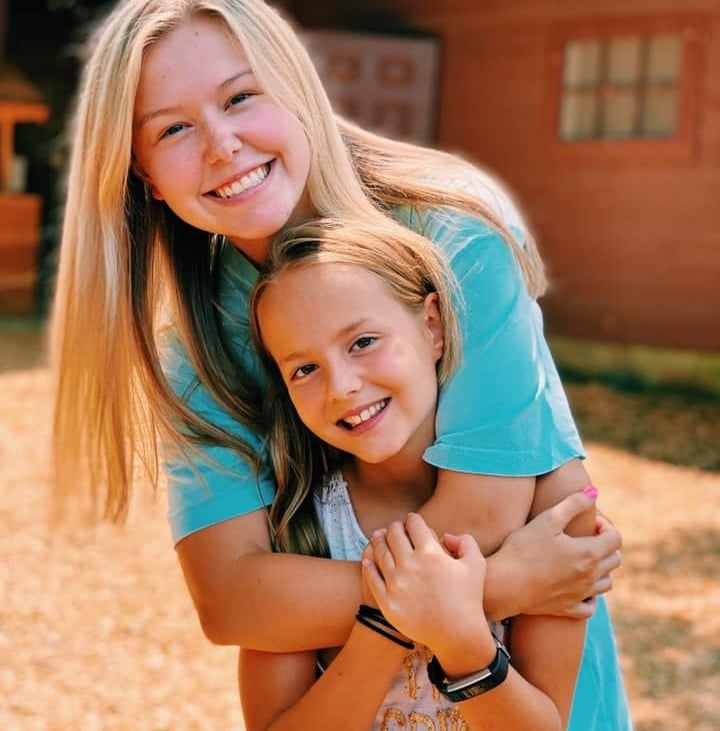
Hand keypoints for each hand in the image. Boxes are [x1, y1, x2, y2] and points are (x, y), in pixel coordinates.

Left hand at [362, 514, 492, 660]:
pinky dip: (369, 565)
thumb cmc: (469, 599)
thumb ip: (466, 542)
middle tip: (395, 528)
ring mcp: (396, 584)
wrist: (458, 636)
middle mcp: (410, 565)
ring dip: (379, 541)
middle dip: (395, 527)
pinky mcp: (387, 602)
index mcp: (431, 552)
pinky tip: (368, 560)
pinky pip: (372, 577)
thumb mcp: (476, 564)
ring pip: (380, 553)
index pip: (414, 524)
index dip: (413, 519)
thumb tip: (445, 535)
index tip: (412, 521)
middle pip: (394, 534)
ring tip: (378, 538)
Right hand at [495, 490, 621, 618]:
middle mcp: (591, 576)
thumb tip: (593, 492)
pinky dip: (591, 596)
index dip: (605, 526)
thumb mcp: (548, 519)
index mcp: (589, 553)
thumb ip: (573, 503)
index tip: (588, 521)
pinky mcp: (568, 608)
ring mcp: (581, 595)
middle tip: (584, 537)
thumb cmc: (524, 548)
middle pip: (615, 560)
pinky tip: (578, 586)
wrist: (505, 583)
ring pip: (607, 583)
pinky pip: (591, 606)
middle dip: (605, 545)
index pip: (615, 538)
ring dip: (601, 569)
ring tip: (581, 558)